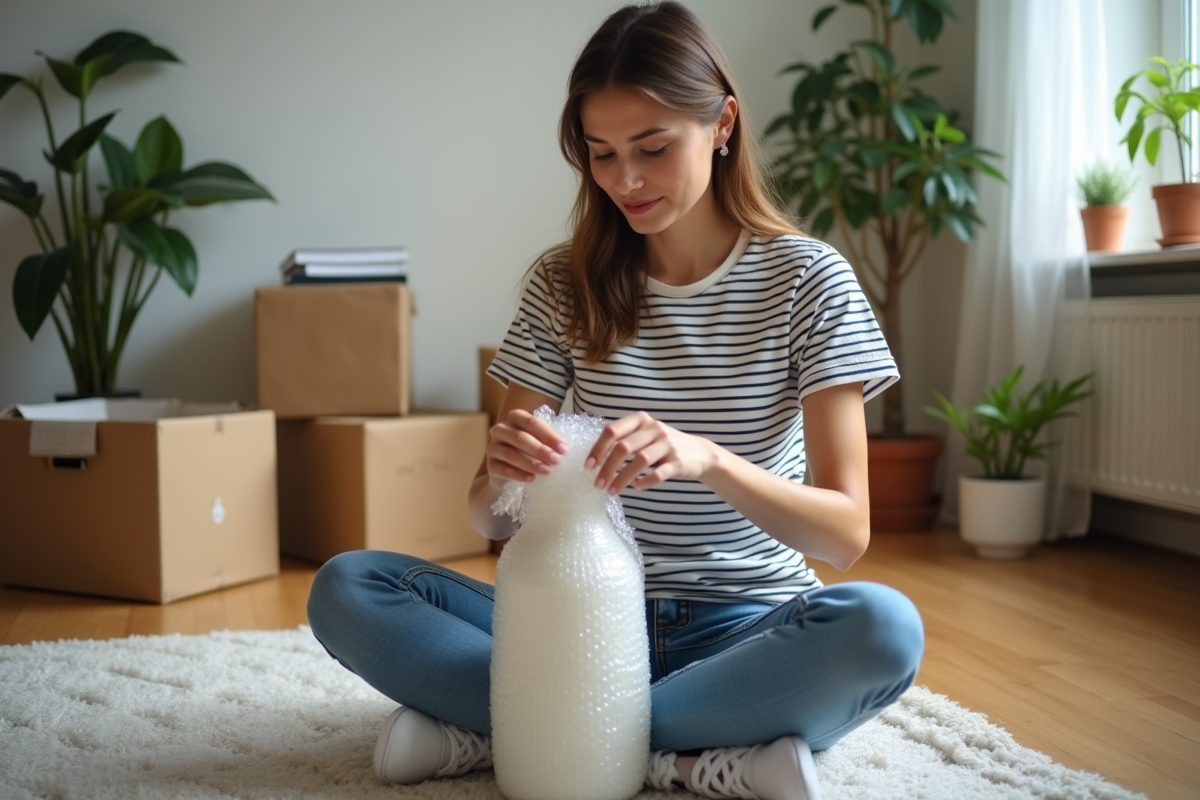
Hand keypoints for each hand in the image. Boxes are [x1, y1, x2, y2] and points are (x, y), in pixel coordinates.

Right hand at [485, 409, 567, 487]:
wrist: (509, 472)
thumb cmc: (530, 452)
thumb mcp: (540, 442)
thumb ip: (550, 441)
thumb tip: (565, 449)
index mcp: (515, 417)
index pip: (532, 422)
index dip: (549, 435)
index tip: (564, 449)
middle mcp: (500, 429)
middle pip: (520, 437)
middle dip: (540, 450)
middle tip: (557, 460)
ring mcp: (493, 447)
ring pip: (511, 454)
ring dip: (531, 463)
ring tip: (547, 471)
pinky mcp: (490, 465)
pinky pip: (504, 469)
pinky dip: (518, 474)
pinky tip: (531, 479)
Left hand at [586, 412, 716, 493]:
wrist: (700, 453)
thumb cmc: (664, 446)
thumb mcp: (645, 435)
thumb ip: (624, 440)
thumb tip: (595, 458)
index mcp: (641, 420)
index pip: (613, 430)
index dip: (598, 448)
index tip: (588, 465)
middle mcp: (654, 429)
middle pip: (623, 447)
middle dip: (607, 468)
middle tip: (598, 484)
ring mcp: (668, 445)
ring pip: (639, 461)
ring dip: (622, 478)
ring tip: (612, 491)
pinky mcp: (678, 462)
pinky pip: (658, 474)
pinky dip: (644, 482)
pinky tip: (636, 487)